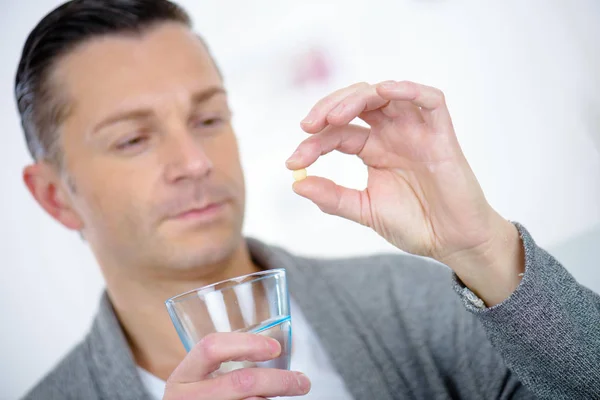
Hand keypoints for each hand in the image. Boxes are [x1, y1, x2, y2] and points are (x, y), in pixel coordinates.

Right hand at [163, 332, 310, 399]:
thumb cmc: (198, 399)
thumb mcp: (198, 380)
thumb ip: (223, 365)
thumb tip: (274, 351)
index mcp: (183, 376)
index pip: (212, 348)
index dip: (247, 343)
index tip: (275, 347)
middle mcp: (188, 399)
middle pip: (241, 382)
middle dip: (279, 380)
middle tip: (301, 381)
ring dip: (275, 398)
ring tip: (292, 392)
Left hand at [286, 81, 523, 304]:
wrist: (452, 242)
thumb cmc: (414, 225)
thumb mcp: (365, 210)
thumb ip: (333, 197)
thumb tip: (297, 184)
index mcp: (372, 150)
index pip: (337, 133)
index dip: (312, 144)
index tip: (293, 163)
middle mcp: (391, 134)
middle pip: (356, 103)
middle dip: (328, 108)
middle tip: (308, 126)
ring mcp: (416, 131)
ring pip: (385, 94)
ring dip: (357, 97)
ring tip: (334, 116)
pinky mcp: (441, 134)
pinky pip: (430, 100)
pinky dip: (409, 90)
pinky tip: (385, 92)